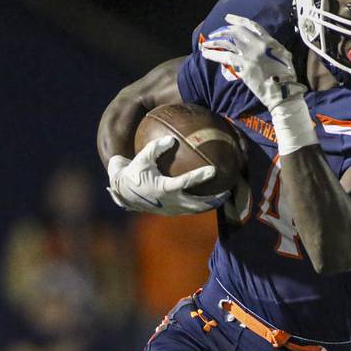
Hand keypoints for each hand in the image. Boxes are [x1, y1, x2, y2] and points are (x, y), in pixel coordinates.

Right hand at [107, 136, 226, 214]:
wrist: (123, 193)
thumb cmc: (133, 173)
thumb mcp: (142, 159)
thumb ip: (155, 148)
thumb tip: (171, 138)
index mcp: (163, 188)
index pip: (186, 182)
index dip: (200, 176)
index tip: (214, 170)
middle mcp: (170, 202)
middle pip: (197, 204)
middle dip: (214, 199)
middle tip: (228, 191)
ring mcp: (171, 209)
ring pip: (195, 210)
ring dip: (210, 205)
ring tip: (224, 197)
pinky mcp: (171, 212)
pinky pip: (190, 209)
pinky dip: (201, 205)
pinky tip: (210, 197)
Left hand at [201, 14, 317, 155]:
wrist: (283, 92)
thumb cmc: (286, 76)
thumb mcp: (283, 56)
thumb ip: (272, 47)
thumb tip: (264, 44)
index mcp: (268, 41)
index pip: (250, 25)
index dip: (237, 20)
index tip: (227, 18)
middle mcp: (257, 45)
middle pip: (235, 32)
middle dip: (222, 31)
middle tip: (213, 35)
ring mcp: (249, 56)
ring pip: (226, 44)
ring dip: (214, 43)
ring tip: (205, 44)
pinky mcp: (243, 68)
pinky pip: (225, 58)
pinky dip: (214, 55)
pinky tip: (206, 54)